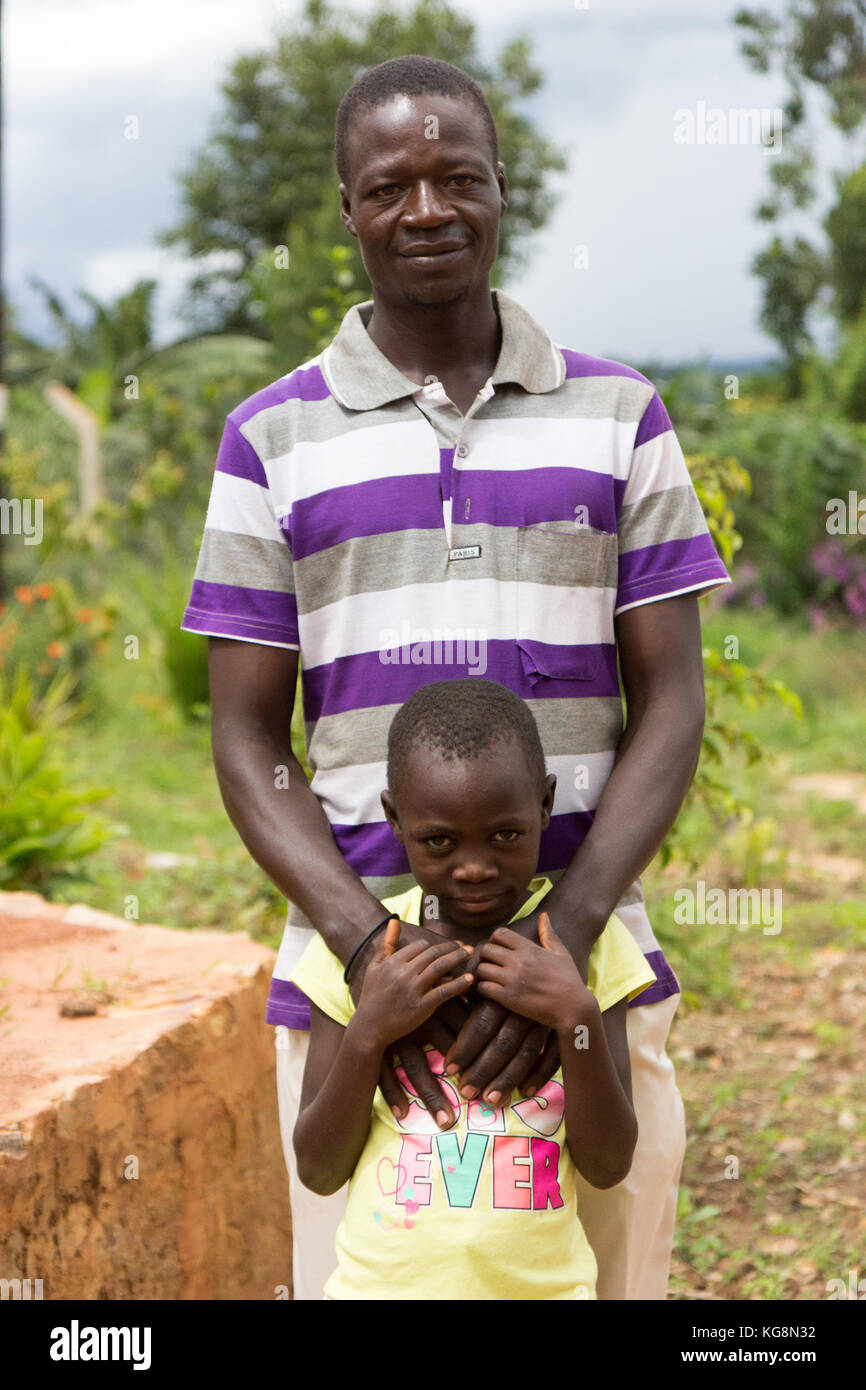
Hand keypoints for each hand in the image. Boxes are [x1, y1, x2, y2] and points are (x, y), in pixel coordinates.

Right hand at [355, 918, 473, 1053]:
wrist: (369, 1027)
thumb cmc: (371, 996)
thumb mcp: (374, 967)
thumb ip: (386, 943)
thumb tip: (394, 920)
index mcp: (393, 962)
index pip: (420, 946)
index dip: (434, 945)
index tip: (446, 946)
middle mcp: (403, 973)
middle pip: (432, 953)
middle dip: (451, 947)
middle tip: (466, 945)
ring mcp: (413, 989)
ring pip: (440, 967)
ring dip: (457, 957)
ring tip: (471, 953)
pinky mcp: (421, 1006)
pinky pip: (443, 991)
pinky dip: (458, 984)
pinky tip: (469, 978)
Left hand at [476, 911, 589, 1033]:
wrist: (574, 1008)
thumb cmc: (569, 980)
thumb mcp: (561, 953)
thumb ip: (549, 934)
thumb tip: (543, 915)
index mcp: (530, 949)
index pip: (500, 934)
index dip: (494, 940)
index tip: (498, 949)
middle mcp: (519, 961)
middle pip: (487, 950)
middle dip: (486, 956)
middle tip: (491, 964)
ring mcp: (512, 979)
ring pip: (482, 969)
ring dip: (483, 973)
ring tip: (490, 978)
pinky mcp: (508, 998)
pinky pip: (483, 988)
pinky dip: (483, 989)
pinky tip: (491, 992)